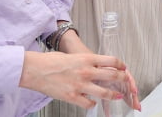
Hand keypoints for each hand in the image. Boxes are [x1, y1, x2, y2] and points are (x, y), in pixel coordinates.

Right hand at [19, 51, 139, 110]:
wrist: (35, 70)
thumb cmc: (51, 61)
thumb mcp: (72, 56)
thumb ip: (85, 62)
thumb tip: (95, 66)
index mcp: (86, 59)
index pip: (111, 61)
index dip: (120, 65)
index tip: (123, 68)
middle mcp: (86, 71)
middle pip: (112, 76)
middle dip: (122, 80)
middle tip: (126, 82)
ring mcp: (80, 85)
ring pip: (104, 93)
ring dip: (113, 95)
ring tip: (117, 96)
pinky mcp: (73, 96)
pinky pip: (89, 104)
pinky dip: (92, 104)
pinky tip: (92, 102)